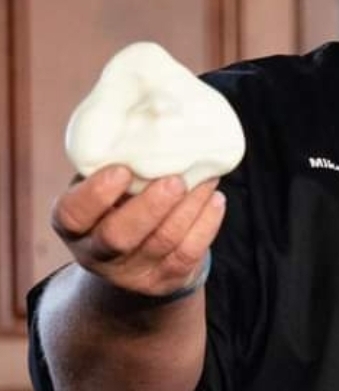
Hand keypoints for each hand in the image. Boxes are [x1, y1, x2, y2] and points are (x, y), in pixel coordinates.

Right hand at [51, 164, 225, 298]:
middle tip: (175, 180)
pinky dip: (206, 224)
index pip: (72, 215)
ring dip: (188, 207)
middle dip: (150, 207)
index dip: (96, 195)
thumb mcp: (104, 184)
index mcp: (73, 225)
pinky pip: (188, 253)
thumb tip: (153, 110)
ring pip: (162, 242)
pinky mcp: (164, 280)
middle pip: (119, 237)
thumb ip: (115, 160)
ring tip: (206, 177)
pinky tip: (215, 199)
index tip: (122, 170)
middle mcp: (96, 254)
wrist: (136, 257)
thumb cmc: (120, 201)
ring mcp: (130, 273)